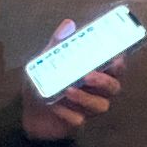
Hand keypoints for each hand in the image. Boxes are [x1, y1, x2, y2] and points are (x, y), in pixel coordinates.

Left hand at [21, 21, 124, 141]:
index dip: (120, 62)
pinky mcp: (76, 122)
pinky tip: (56, 107)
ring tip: (68, 90)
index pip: (115, 67)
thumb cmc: (43, 82)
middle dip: (104, 81)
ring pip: (101, 105)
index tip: (116, 57)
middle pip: (114, 86)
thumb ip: (58, 44)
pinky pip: (80, 119)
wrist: (27, 110)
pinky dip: (68, 113)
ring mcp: (87, 107)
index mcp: (94, 72)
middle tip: (88, 75)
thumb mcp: (46, 61)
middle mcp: (96, 90)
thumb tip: (68, 24)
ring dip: (86, 97)